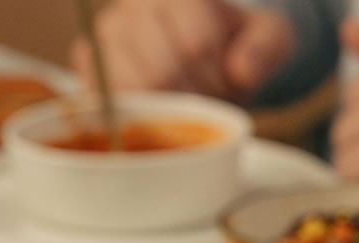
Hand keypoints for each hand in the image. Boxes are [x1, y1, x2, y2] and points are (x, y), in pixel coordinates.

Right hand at [70, 0, 293, 100]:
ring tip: (182, 98)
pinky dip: (137, 115)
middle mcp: (135, 3)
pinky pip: (108, 102)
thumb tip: (242, 73)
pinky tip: (156, 106)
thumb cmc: (237, 45)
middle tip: (206, 96)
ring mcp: (105, 33)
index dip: (218, 77)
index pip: (197, 44)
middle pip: (162, 71)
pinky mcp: (88, 63)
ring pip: (135, 90)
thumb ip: (266, 49)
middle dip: (191, 97)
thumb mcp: (270, 38)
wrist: (209, 47)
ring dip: (166, 108)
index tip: (229, 83)